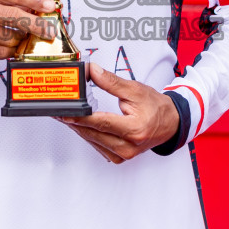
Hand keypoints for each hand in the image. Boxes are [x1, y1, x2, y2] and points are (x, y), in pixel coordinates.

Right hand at [0, 0, 59, 65]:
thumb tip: (38, 5)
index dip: (35, 0)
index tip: (49, 6)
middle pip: (13, 17)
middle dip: (36, 24)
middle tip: (49, 30)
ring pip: (9, 38)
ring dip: (21, 39)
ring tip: (22, 36)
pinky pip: (0, 53)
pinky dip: (9, 50)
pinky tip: (9, 46)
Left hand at [58, 63, 179, 163]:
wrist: (170, 123)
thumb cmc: (155, 107)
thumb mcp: (135, 90)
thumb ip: (111, 82)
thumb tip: (92, 71)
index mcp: (135, 130)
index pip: (101, 123)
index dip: (81, 117)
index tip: (65, 111)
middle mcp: (129, 146)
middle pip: (93, 133)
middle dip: (74, 120)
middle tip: (59, 110)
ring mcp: (124, 154)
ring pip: (93, 140)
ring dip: (79, 128)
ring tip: (66, 115)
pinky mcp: (119, 157)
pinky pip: (97, 146)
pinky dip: (88, 134)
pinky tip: (80, 124)